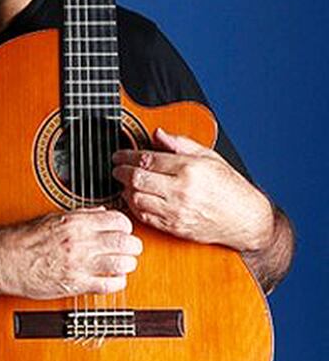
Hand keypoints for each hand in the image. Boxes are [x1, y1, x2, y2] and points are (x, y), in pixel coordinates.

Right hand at [0, 208, 141, 297]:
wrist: (4, 261)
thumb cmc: (23, 240)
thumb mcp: (53, 217)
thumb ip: (81, 215)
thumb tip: (102, 212)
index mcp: (76, 222)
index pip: (119, 220)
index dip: (126, 227)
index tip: (123, 232)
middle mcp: (81, 242)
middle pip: (127, 242)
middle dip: (132, 247)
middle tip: (129, 250)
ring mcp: (79, 264)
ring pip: (123, 264)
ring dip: (127, 265)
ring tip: (121, 265)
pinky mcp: (75, 285)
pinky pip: (110, 285)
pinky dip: (117, 283)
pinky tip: (111, 280)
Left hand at [112, 128, 273, 249]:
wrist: (245, 219)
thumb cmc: (229, 187)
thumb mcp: (210, 157)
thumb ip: (181, 144)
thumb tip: (157, 133)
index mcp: (190, 168)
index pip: (147, 159)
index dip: (127, 156)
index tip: (119, 155)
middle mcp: (181, 190)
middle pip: (137, 179)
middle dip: (121, 172)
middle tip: (115, 168)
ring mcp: (176, 211)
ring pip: (136, 199)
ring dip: (125, 190)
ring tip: (124, 183)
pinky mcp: (174, 227)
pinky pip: (144, 217)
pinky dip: (134, 207)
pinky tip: (134, 199)